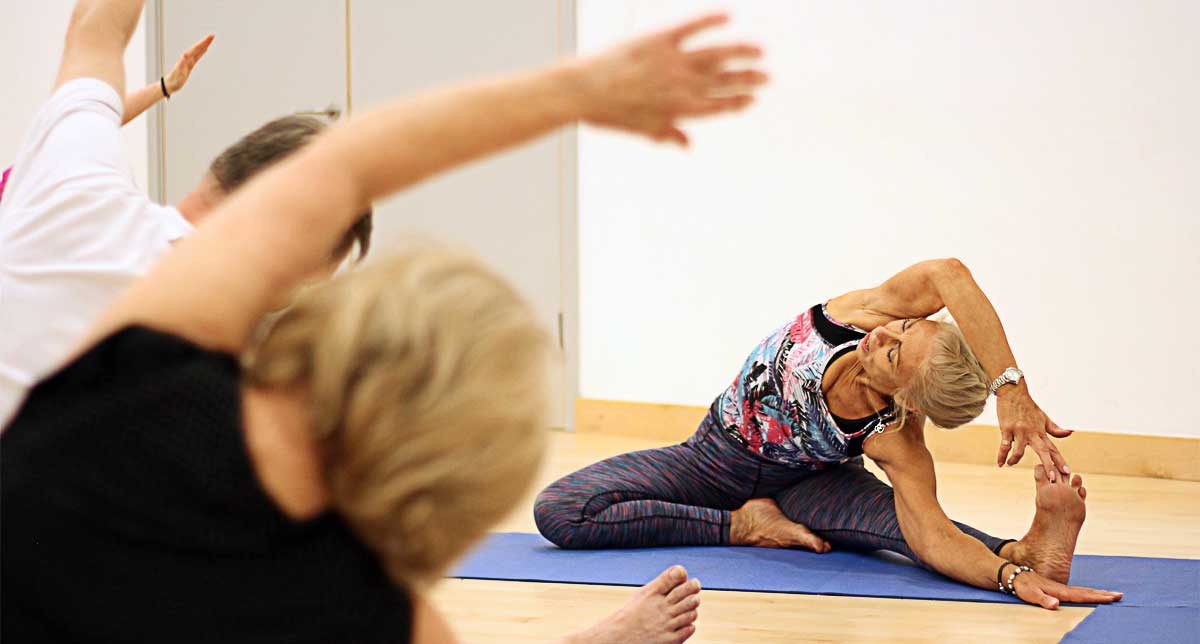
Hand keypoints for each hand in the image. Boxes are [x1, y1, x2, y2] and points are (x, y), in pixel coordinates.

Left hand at [164, 34, 214, 94]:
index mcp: (185, 59)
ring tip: (210, 40)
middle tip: (212, 36)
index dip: (202, 43)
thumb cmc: (174, 80)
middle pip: (197, 48)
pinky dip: (201, 52)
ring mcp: (188, 61)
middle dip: (205, 41)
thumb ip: (182, 64)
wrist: (170, 84)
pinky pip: (197, 56)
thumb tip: (185, 55)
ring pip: (198, 51)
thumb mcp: (179, 73)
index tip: (209, 38)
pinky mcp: (190, 64)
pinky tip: (204, 50)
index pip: (195, 49)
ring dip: (204, 45)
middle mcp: (187, 58)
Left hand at [573, 13, 766, 145]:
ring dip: (742, 53)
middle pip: (724, 82)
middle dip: (748, 80)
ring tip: (759, 51)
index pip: (719, 107)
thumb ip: (669, 134)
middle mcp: (683, 86)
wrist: (584, 90)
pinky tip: (728, 16)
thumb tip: (687, 145)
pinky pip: (692, 28)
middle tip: (767, 77)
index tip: (752, 98)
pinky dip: (711, 20)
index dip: (738, 102)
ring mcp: (674, 62)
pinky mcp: (661, 40)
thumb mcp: (642, 129)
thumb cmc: (610, 114)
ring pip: (718, 55)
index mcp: (680, 110)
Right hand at [996, 387, 1072, 479]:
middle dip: (1048, 466)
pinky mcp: (1007, 429)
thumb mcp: (1043, 417)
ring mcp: (1019, 431)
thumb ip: (1055, 428)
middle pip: (1043, 452)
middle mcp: (1032, 433)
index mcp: (1041, 432)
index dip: (1060, 461)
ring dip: (1015, 460)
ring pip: (1020, 450)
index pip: (1053, 449)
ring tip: (1011, 464)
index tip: (1067, 472)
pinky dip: (1001, 455)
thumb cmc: (1028, 406)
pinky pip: (1004, 445)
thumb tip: (1070, 432)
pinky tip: (1000, 464)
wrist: (1013, 393)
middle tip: (1053, 479)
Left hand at [1013, 569, 1121, 609]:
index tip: (1112, 597)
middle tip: (1119, 595)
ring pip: (1083, 590)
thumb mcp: (1030, 594)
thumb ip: (1043, 599)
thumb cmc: (1022, 586)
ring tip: (1111, 594)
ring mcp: (1060, 588)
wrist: (1013, 575)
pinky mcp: (1056, 589)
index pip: (1082, 595)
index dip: (1097, 597)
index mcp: (1059, 591)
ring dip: (1097, 592)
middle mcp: (1062, 588)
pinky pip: (1076, 591)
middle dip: (1103, 594)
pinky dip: (1087, 592)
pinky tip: (1090, 594)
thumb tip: (1056, 605)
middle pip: (1086, 591)